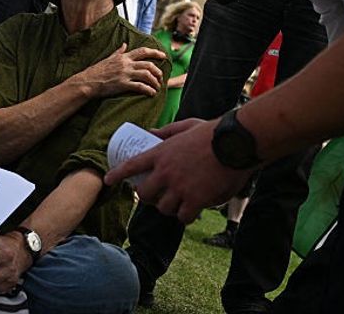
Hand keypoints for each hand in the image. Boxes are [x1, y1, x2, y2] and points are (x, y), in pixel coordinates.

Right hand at [74, 43, 165, 97]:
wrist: (88, 82)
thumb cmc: (96, 71)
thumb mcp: (108, 58)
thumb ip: (118, 52)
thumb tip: (124, 44)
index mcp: (123, 57)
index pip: (143, 51)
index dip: (155, 52)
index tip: (163, 55)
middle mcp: (126, 64)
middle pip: (148, 64)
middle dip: (158, 71)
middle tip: (161, 76)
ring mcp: (125, 74)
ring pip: (147, 75)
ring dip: (155, 81)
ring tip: (157, 87)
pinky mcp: (123, 84)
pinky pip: (140, 86)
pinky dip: (148, 90)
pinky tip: (152, 93)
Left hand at [104, 118, 251, 222]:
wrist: (235, 142)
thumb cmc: (213, 132)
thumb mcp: (185, 126)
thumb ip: (166, 132)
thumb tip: (149, 132)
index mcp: (161, 153)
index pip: (131, 165)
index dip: (117, 174)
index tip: (108, 180)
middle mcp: (165, 172)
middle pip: (145, 194)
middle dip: (149, 198)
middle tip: (157, 197)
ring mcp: (179, 187)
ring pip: (164, 208)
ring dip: (170, 208)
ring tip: (178, 203)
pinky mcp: (195, 200)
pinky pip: (183, 216)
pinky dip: (186, 215)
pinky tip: (191, 211)